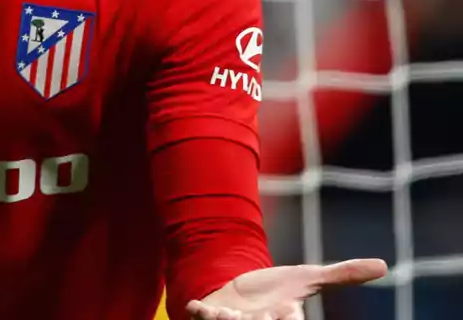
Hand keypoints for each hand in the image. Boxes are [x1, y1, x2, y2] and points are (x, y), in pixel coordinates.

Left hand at [187, 259, 387, 319]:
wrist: (242, 286)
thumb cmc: (277, 289)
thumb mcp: (308, 278)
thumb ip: (341, 275)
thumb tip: (384, 265)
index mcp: (284, 318)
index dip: (288, 318)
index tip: (289, 309)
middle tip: (259, 315)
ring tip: (226, 314)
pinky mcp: (209, 313)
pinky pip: (202, 317)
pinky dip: (200, 312)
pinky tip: (196, 305)